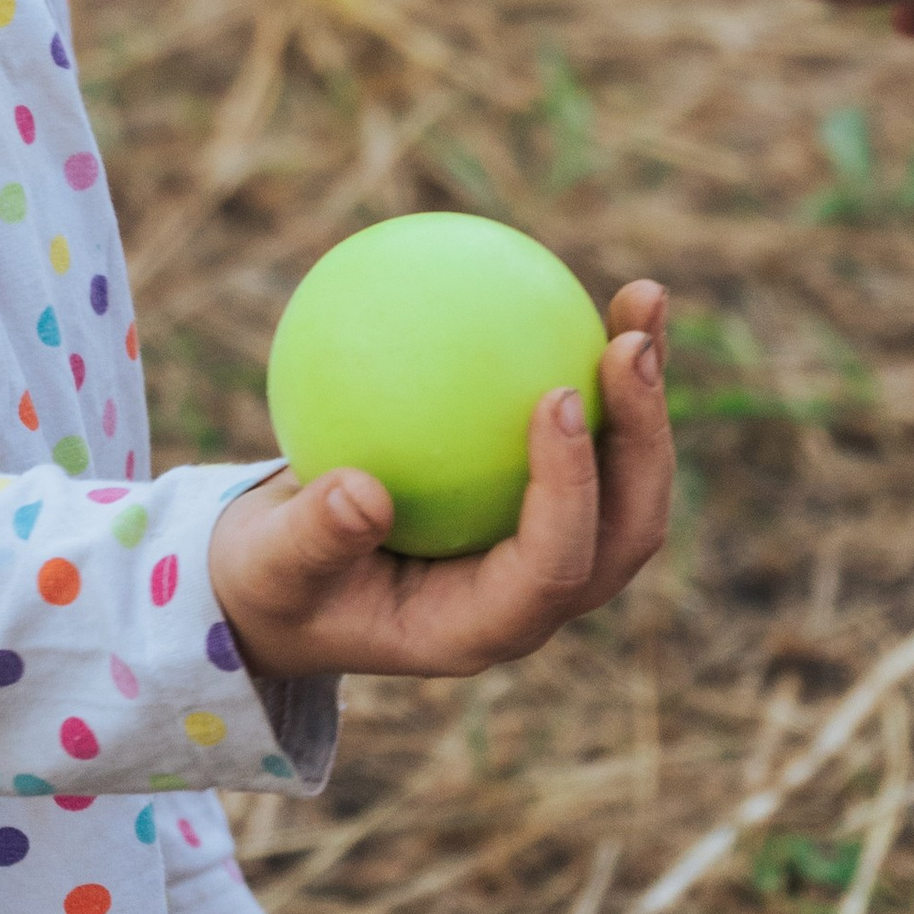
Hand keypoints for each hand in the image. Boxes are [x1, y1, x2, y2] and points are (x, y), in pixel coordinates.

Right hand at [208, 282, 670, 679]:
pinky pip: (580, 433)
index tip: (554, 396)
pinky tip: (570, 286)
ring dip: (645, 393)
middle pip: (624, 527)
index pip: (553, 568)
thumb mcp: (267, 567)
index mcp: (481, 626)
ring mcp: (545, 552)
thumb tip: (361, 492)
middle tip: (629, 344)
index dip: (571, 492)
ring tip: (643, 295)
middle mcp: (532, 597)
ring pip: (625, 480)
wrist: (284, 583)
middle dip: (645, 439)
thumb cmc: (272, 581)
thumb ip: (312, 539)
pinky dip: (592, 367)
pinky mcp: (536, 506)